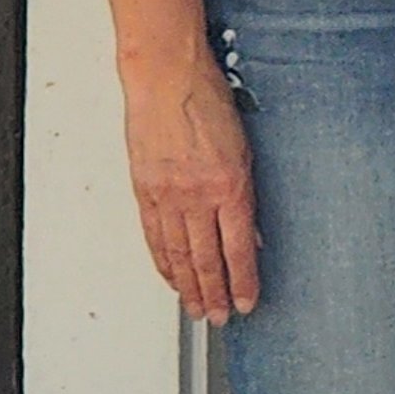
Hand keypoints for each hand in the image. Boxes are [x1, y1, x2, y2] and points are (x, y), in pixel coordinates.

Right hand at [121, 42, 260, 320]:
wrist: (166, 76)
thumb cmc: (207, 99)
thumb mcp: (243, 148)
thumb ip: (245, 195)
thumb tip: (249, 233)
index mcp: (230, 185)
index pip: (237, 250)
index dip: (242, 282)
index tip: (246, 303)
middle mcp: (197, 196)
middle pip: (206, 260)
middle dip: (214, 294)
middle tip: (219, 317)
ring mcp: (168, 195)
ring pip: (178, 255)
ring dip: (188, 286)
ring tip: (196, 308)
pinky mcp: (145, 189)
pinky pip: (154, 236)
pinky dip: (163, 261)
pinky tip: (170, 276)